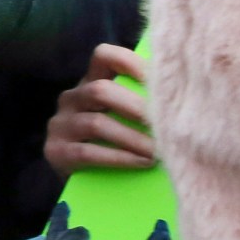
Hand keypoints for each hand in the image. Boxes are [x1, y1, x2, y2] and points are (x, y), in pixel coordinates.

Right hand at [44, 44, 156, 174]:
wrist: (88, 183)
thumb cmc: (119, 145)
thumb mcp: (127, 118)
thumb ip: (143, 104)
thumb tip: (184, 101)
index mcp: (90, 82)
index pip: (104, 56)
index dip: (131, 63)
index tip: (159, 81)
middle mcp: (71, 98)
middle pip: (100, 91)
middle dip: (137, 108)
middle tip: (166, 125)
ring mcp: (60, 124)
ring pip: (95, 123)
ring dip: (133, 138)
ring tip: (159, 152)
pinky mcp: (55, 151)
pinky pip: (87, 152)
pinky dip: (119, 158)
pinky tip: (143, 163)